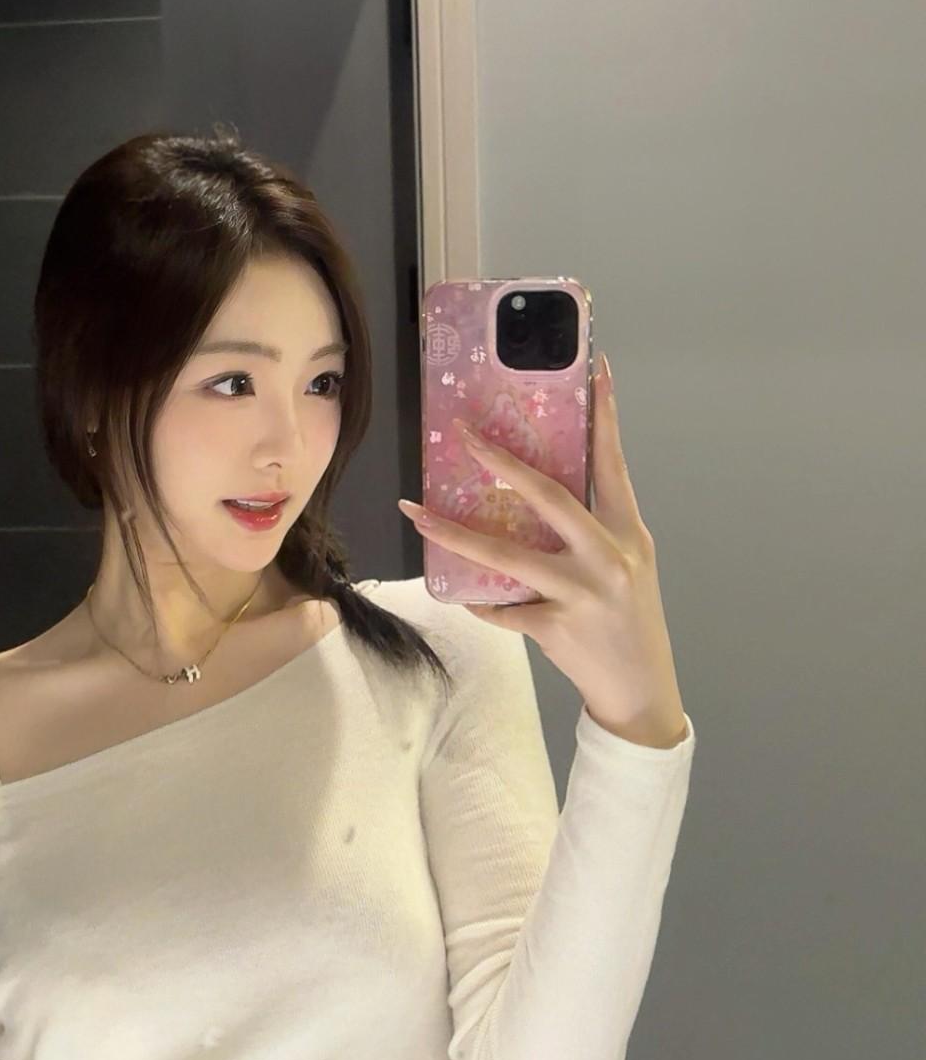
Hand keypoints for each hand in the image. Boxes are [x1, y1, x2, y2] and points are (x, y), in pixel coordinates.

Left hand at [397, 354, 687, 747]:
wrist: (641, 690)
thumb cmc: (629, 618)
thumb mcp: (627, 563)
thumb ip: (593, 527)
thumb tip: (538, 488)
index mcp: (627, 531)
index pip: (612, 462)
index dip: (604, 416)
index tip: (595, 369)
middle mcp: (608, 555)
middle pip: (548, 496)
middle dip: (501, 462)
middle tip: (464, 434)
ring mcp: (581, 591)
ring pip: (505, 554)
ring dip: (453, 532)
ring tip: (417, 511)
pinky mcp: (555, 626)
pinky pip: (501, 607)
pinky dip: (480, 601)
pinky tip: (466, 597)